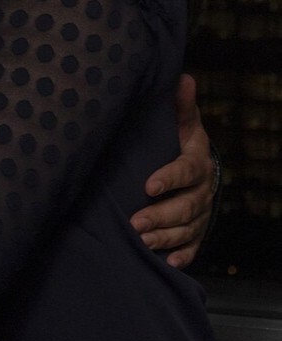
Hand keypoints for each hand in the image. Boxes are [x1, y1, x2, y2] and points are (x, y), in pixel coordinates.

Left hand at [130, 74, 215, 267]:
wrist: (197, 164)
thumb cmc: (181, 139)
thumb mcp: (182, 120)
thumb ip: (180, 104)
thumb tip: (184, 77)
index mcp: (197, 161)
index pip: (186, 171)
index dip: (169, 179)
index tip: (148, 185)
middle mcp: (203, 190)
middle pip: (186, 207)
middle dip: (161, 215)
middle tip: (136, 222)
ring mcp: (201, 212)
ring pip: (187, 229)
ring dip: (165, 236)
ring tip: (142, 241)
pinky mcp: (198, 230)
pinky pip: (194, 246)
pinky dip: (183, 255)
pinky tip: (168, 262)